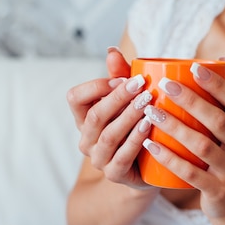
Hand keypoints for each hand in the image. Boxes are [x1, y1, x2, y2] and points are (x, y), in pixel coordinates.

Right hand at [67, 48, 154, 188]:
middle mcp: (86, 139)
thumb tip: (112, 50)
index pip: (74, 98)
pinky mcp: (114, 174)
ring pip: (109, 135)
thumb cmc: (137, 127)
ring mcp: (98, 158)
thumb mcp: (129, 101)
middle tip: (141, 84)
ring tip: (148, 103)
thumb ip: (120, 77)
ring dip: (128, 117)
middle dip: (118, 98)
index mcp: (85, 118)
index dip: (96, 86)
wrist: (150, 167)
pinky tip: (149, 126)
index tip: (122, 78)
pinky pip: (122, 156)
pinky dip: (136, 140)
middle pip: (95, 115)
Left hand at [141, 62, 224, 220]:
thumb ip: (222, 104)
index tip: (192, 67)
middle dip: (191, 100)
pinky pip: (190, 173)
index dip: (216, 84)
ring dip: (174, 127)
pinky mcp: (218, 190)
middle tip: (165, 85)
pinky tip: (150, 145)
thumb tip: (217, 59)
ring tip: (150, 112)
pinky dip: (169, 158)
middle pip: (217, 120)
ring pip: (201, 146)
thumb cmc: (224, 158)